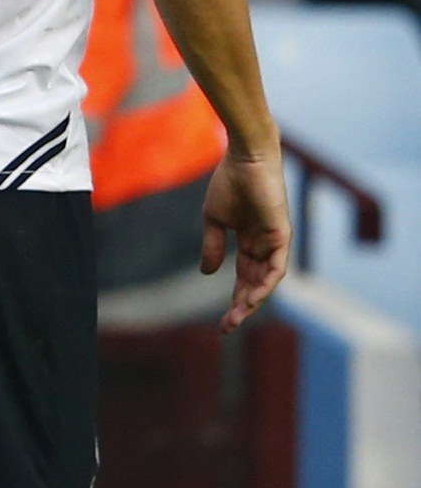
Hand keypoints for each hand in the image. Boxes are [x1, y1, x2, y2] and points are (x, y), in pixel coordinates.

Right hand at [200, 147, 290, 332]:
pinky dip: (266, 284)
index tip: (221, 321)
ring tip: (236, 317)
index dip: (233, 299)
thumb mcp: (214, 221)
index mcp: (249, 241)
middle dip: (241, 307)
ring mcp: (275, 241)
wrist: (244, 159)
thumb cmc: (229, 182)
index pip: (244, 277)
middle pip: (255, 283)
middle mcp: (265, 244)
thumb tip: (206, 273)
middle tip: (227, 327)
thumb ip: (213, 246)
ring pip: (267, 280)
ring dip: (252, 300)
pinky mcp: (282, 235)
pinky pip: (277, 267)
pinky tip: (251, 298)